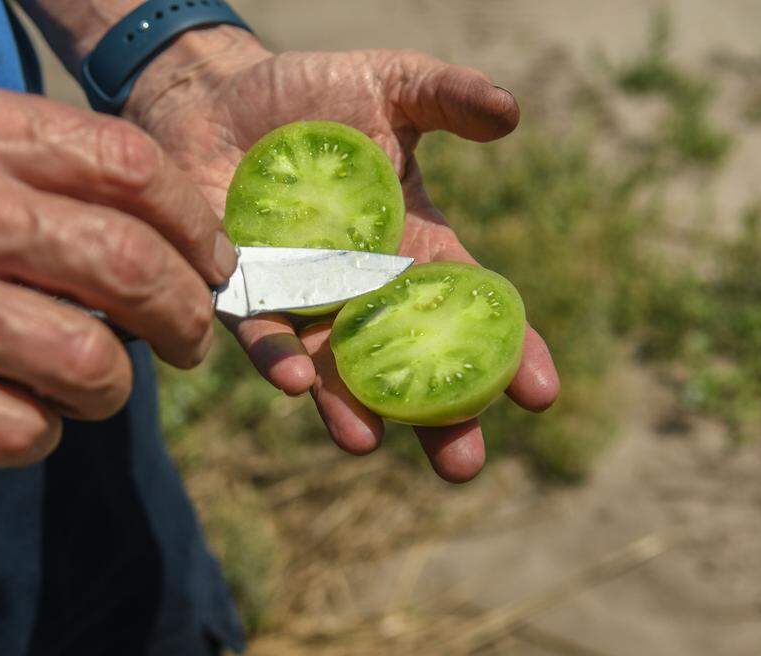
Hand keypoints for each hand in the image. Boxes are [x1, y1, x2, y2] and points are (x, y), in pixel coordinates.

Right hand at [0, 79, 234, 465]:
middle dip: (186, 317)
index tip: (213, 261)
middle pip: (130, 266)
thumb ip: (30, 174)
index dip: (193, 222)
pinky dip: (44, 433)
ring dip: (113, 389)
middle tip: (186, 339)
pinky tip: (23, 416)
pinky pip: (23, 431)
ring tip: (93, 384)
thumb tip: (166, 243)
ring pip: (89, 364)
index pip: (124, 162)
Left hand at [126, 33, 559, 481]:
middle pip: (408, 365)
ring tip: (365, 440)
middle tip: (463, 465)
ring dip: (348, 407)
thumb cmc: (316, 94)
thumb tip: (511, 112)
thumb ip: (448, 98)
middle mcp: (362, 290)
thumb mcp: (393, 85)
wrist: (220, 92)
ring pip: (332, 368)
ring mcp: (302, 298)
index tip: (541, 392)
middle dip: (435, 418)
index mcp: (413, 251)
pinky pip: (259, 331)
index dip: (510, 351)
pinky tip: (294, 378)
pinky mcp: (240, 289)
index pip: (472, 310)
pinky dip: (275, 356)